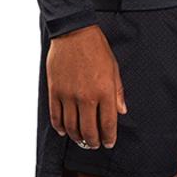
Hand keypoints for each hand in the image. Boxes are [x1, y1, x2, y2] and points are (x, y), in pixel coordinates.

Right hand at [46, 24, 127, 148]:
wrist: (74, 31)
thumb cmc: (96, 47)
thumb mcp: (113, 67)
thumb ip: (117, 91)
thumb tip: (122, 111)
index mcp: (104, 91)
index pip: (107, 124)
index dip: (108, 138)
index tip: (109, 143)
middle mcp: (86, 97)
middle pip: (88, 131)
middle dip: (92, 142)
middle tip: (94, 144)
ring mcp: (69, 95)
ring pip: (71, 128)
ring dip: (77, 138)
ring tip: (81, 139)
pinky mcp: (55, 91)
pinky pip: (56, 117)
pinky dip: (60, 128)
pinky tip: (64, 130)